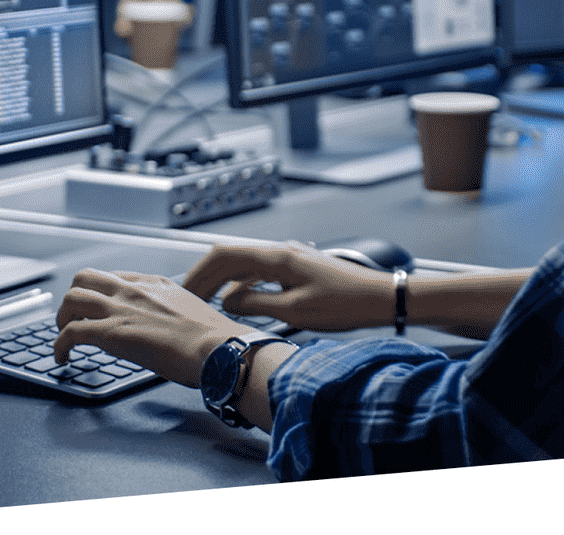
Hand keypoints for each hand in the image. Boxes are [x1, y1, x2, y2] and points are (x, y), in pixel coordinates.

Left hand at [53, 269, 243, 385]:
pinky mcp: (111, 333)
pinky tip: (62, 357)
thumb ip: (172, 311)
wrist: (217, 349)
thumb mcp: (191, 311)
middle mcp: (133, 290)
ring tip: (63, 336)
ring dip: (61, 318)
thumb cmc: (212, 339)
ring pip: (71, 298)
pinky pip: (71, 332)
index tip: (99, 309)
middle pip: (85, 278)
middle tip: (74, 318)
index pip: (114, 278)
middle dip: (74, 298)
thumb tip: (170, 327)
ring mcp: (120, 309)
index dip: (101, 294)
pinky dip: (59, 345)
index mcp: (154, 284)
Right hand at [182, 241, 398, 332]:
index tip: (183, 291)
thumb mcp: (294, 311)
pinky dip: (241, 284)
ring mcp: (288, 257)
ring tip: (207, 303)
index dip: (199, 273)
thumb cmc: (345, 304)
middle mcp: (280, 251)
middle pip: (230, 257)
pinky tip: (238, 302)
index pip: (224, 255)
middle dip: (205, 277)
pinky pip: (259, 271)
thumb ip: (256, 304)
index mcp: (276, 256)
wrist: (380, 298)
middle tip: (188, 300)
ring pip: (244, 264)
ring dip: (222, 281)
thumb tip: (228, 302)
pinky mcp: (296, 268)